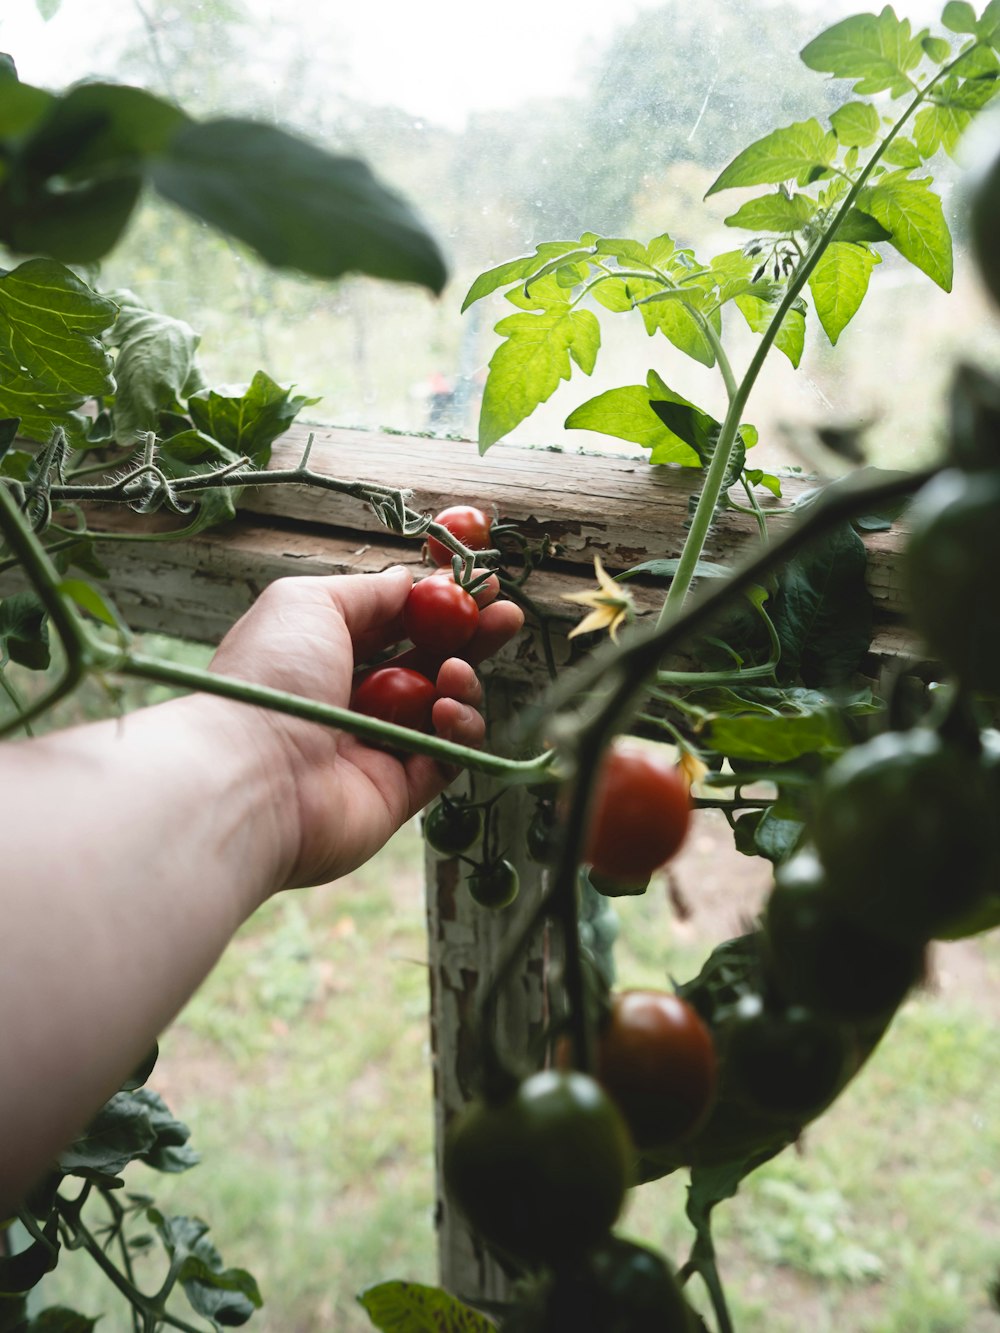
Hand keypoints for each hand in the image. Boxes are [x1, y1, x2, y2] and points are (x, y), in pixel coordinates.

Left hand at [206, 566, 522, 887]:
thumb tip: (408, 581)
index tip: (481, 586)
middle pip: (430, 664)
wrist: (250, 774)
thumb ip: (366, 591)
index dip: (440, 605)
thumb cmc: (269, 678)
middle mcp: (350, 702)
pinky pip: (446, 758)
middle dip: (472, 639)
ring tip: (455, 673)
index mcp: (324, 655)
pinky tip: (446, 707)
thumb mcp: (307, 603)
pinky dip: (457, 730)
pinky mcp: (397, 793)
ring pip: (443, 710)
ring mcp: (375, 749)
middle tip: (509, 617)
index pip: (395, 625)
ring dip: (462, 684)